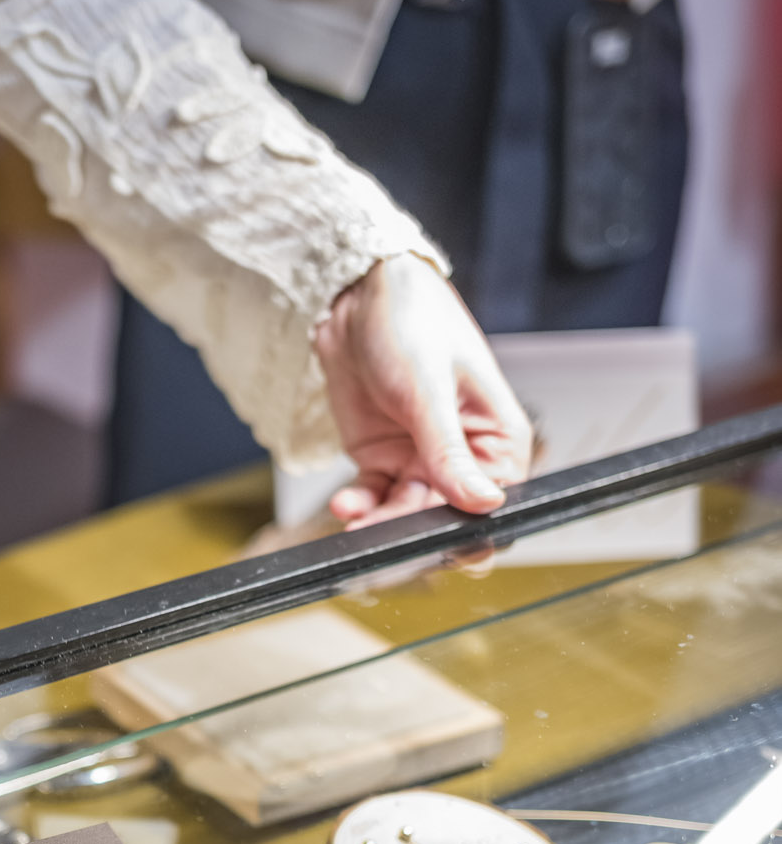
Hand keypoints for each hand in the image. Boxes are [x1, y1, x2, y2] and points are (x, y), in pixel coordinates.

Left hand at [313, 253, 531, 526]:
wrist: (352, 297)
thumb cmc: (410, 322)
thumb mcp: (429, 390)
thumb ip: (449, 451)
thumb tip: (484, 501)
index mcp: (498, 437)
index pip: (496, 502)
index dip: (473, 530)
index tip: (444, 546)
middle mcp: (463, 455)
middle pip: (446, 517)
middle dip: (415, 531)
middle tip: (384, 535)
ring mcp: (421, 460)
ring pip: (406, 514)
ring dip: (380, 523)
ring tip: (356, 518)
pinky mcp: (382, 459)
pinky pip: (374, 498)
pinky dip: (359, 506)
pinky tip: (345, 504)